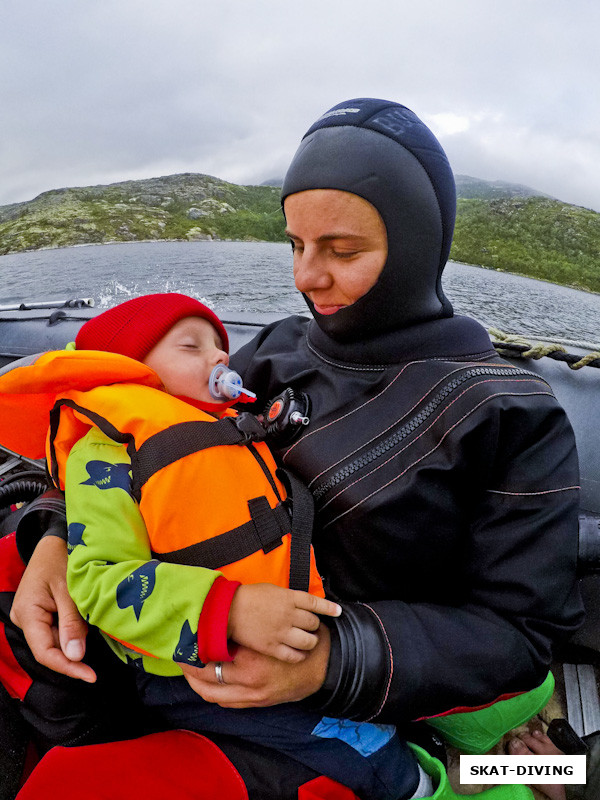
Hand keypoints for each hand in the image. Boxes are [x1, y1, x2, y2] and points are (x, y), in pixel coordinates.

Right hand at [10, 535, 95, 681]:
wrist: (55, 541)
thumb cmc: (62, 558)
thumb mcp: (70, 590)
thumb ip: (72, 623)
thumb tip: (75, 657)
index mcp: (27, 613)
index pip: (45, 652)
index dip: (68, 667)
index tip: (91, 675)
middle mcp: (23, 618)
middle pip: (49, 648)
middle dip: (73, 654)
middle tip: (98, 658)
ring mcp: (30, 616)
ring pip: (54, 640)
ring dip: (74, 641)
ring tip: (92, 628)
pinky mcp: (39, 613)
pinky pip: (56, 630)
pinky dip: (72, 631)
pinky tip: (85, 624)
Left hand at [181, 623, 330, 707]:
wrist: (319, 665)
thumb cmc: (293, 642)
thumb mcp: (267, 633)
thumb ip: (244, 635)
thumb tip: (215, 629)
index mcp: (249, 661)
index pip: (210, 661)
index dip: (194, 655)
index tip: (184, 645)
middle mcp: (248, 682)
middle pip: (206, 682)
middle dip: (190, 673)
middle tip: (181, 660)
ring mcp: (253, 696)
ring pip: (214, 696)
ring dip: (199, 685)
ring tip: (190, 673)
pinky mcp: (258, 703)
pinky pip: (227, 703)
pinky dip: (214, 693)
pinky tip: (209, 683)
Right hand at [227, 583, 340, 662]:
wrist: (228, 610)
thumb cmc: (248, 596)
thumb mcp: (272, 589)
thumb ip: (289, 597)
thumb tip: (302, 603)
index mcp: (289, 598)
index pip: (316, 603)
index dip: (329, 608)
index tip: (337, 611)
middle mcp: (289, 615)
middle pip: (313, 623)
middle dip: (314, 625)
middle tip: (310, 627)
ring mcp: (281, 632)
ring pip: (308, 640)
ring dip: (311, 641)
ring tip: (307, 640)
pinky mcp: (273, 647)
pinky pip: (294, 655)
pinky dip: (300, 655)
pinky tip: (299, 654)